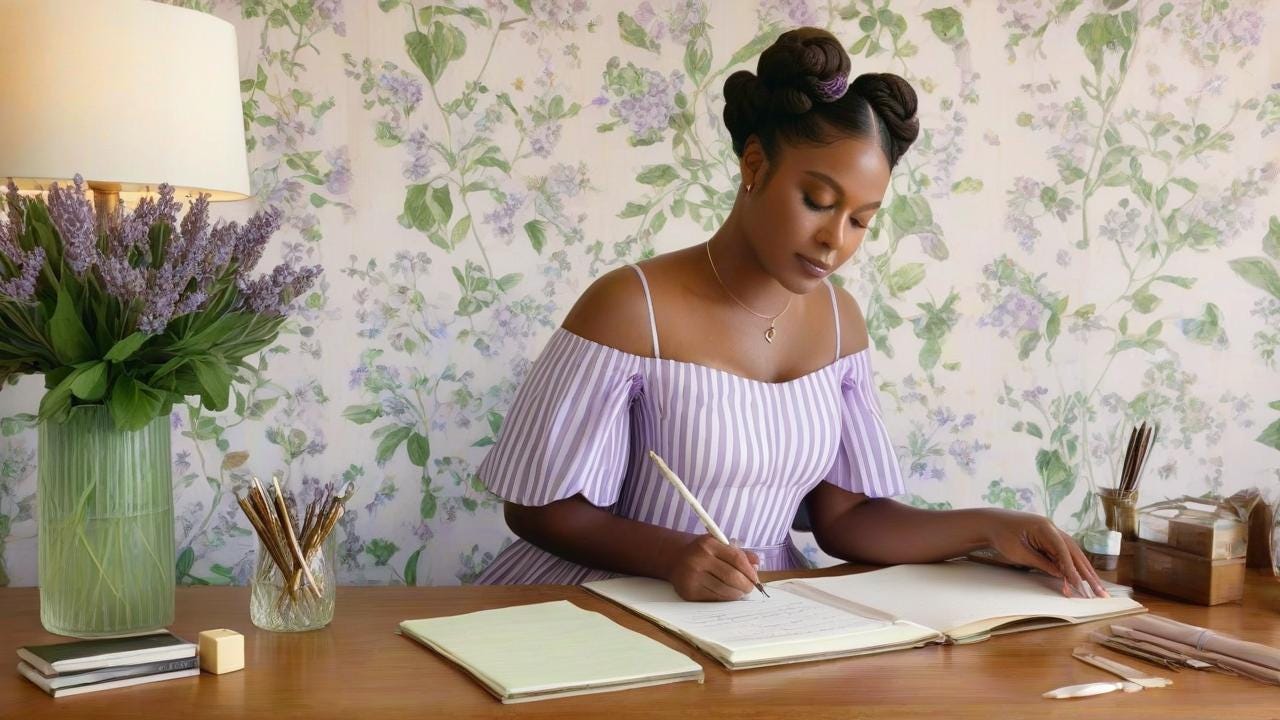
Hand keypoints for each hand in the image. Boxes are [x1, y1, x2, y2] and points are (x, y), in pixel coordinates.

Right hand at [663, 534, 761, 600]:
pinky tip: (727, 595)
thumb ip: (740, 553)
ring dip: (736, 594)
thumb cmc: (703, 552)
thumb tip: (757, 565)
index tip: (756, 578)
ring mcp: (692, 576)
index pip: (736, 558)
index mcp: (708, 544)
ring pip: (723, 590)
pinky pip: (713, 598)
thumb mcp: (719, 545)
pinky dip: (724, 598)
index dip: (750, 571)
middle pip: (731, 576)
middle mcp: (698, 559)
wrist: (675, 558)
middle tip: (750, 588)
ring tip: (740, 592)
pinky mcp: (689, 591)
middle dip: (746, 585)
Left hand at [981, 509, 1108, 597]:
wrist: (991, 523)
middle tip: (1100, 591)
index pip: (1063, 549)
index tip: (1079, 584)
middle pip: (1074, 552)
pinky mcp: (1049, 539)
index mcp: (1044, 528)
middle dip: (1088, 572)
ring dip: (1085, 571)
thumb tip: (1061, 574)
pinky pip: (1064, 554)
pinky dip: (1073, 567)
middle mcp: (1052, 529)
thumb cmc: (1001, 536)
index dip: (1072, 568)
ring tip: (1097, 587)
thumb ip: (1040, 562)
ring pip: (1073, 554)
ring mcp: (1052, 534)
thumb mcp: (1018, 552)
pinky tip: (1082, 579)